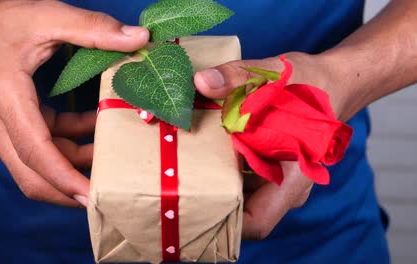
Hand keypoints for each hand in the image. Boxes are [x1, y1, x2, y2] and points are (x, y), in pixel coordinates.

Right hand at [0, 0, 148, 206]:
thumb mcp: (46, 17)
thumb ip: (92, 28)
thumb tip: (139, 38)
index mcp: (6, 98)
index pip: (35, 151)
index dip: (65, 178)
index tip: (93, 196)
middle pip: (32, 176)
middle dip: (70, 190)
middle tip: (109, 193)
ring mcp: (4, 129)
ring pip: (40, 166)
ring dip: (76, 164)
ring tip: (113, 155)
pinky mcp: (13, 126)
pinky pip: (43, 147)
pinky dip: (70, 144)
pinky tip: (95, 128)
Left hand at [194, 53, 338, 238]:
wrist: (332, 83)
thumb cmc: (312, 85)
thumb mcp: (278, 75)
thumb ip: (239, 78)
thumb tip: (201, 82)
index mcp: (292, 176)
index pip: (257, 221)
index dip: (227, 222)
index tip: (195, 205)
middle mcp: (282, 185)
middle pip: (240, 207)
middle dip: (209, 195)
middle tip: (178, 178)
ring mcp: (274, 176)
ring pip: (238, 190)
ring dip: (212, 177)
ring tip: (183, 162)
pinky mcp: (265, 164)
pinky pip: (240, 173)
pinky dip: (221, 163)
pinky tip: (200, 146)